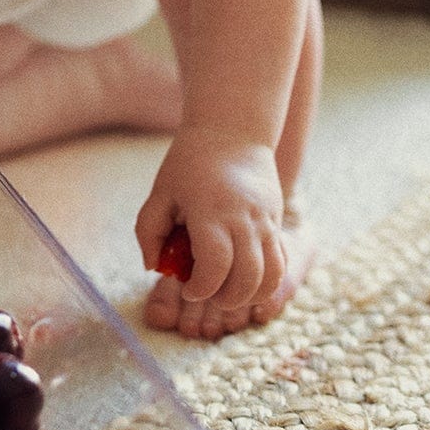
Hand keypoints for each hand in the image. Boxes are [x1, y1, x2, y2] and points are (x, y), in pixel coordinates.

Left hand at [136, 128, 285, 312]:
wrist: (231, 131)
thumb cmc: (189, 163)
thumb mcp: (160, 192)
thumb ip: (149, 232)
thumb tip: (154, 267)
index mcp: (210, 211)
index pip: (215, 266)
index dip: (202, 288)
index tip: (188, 289)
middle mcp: (243, 218)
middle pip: (246, 277)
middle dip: (226, 299)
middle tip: (207, 295)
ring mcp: (264, 221)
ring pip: (270, 275)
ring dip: (250, 296)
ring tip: (228, 294)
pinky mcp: (276, 221)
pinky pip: (280, 262)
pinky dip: (267, 282)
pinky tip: (246, 283)